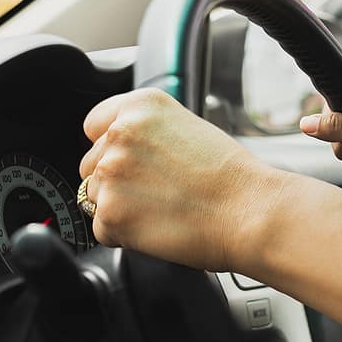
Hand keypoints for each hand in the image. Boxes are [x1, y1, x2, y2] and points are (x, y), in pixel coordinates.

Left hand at [79, 89, 278, 270]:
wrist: (249, 212)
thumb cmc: (231, 177)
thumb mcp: (188, 129)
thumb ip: (148, 133)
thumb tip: (125, 151)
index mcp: (141, 106)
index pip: (95, 125)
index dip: (111, 147)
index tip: (131, 163)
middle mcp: (120, 133)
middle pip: (92, 164)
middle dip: (117, 181)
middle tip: (159, 191)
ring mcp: (110, 173)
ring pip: (95, 197)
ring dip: (121, 207)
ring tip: (163, 208)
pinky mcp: (109, 214)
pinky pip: (103, 228)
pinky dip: (125, 234)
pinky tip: (159, 226)